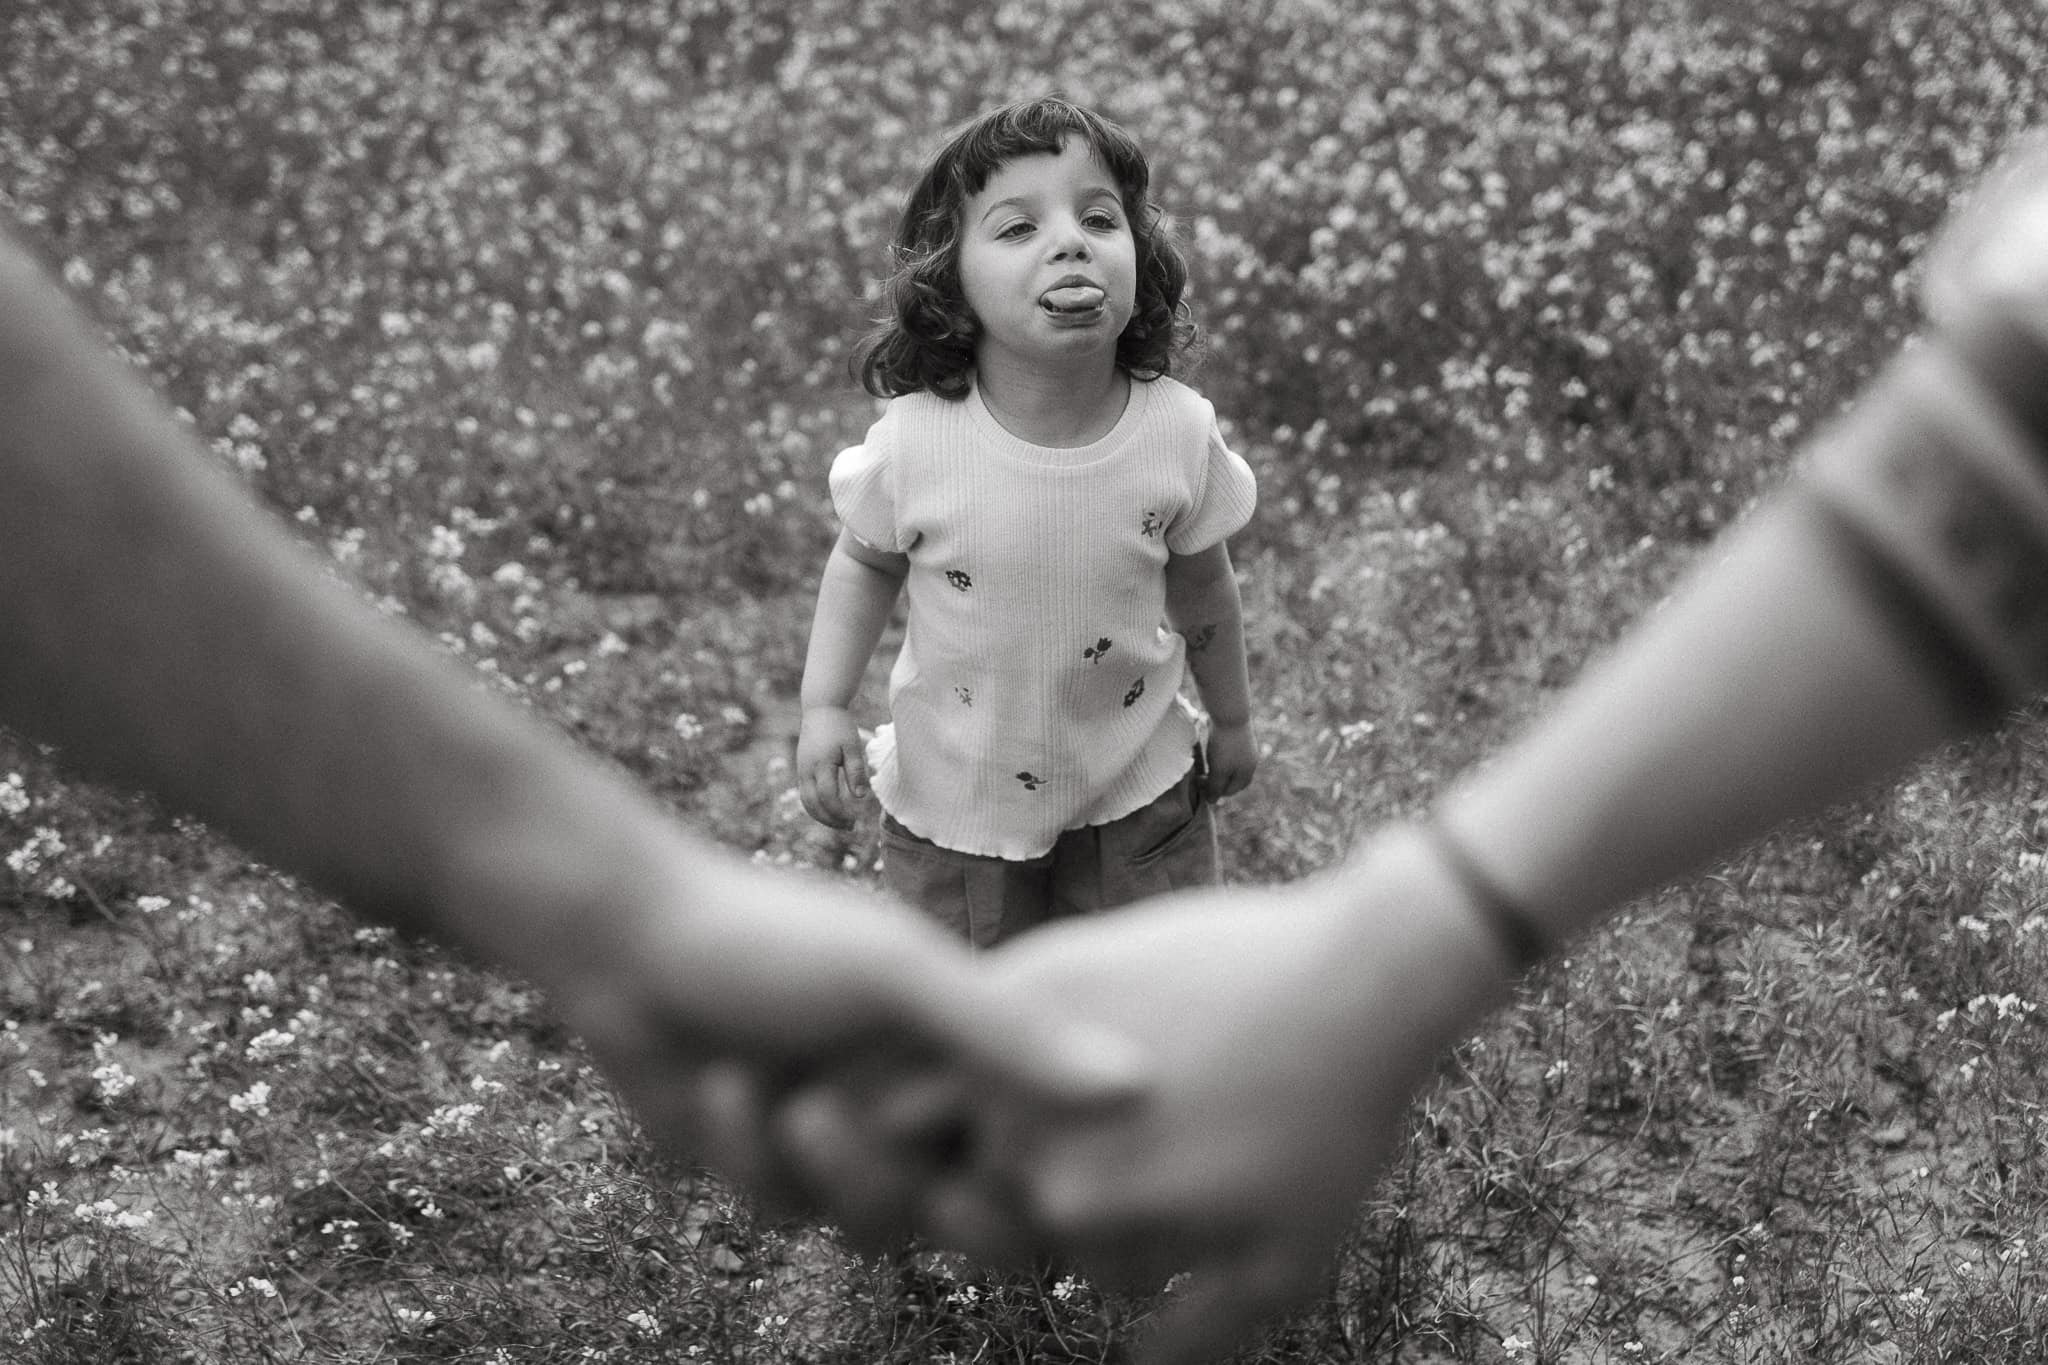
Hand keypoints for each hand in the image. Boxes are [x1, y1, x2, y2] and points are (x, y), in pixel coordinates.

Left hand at [540, 833, 1147, 1244]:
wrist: (626, 936)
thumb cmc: (775, 931)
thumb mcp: (898, 972)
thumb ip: (1007, 1037)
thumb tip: (1137, 1088)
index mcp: (970, 1047)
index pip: (1044, 1148)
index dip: (1031, 1178)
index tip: (989, 1165)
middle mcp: (919, 1099)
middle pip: (967, 1211)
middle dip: (916, 1183)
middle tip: (881, 1154)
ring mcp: (847, 1137)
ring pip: (875, 1222)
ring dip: (826, 1168)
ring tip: (785, 1099)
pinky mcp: (771, 1167)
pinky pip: (785, 1208)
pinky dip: (748, 1151)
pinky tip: (718, 1083)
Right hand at [797, 704, 869, 829]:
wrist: (820, 709)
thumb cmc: (840, 726)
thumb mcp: (852, 746)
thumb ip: (855, 771)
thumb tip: (860, 797)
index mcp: (820, 764)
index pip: (827, 797)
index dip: (840, 812)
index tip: (856, 819)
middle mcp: (806, 770)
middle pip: (813, 805)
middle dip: (830, 820)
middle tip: (850, 827)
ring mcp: (801, 770)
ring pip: (806, 802)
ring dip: (822, 816)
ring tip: (841, 823)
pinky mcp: (801, 769)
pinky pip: (805, 794)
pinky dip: (817, 806)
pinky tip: (832, 809)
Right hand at [944, 828, 1514, 1362]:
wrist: (1355, 981)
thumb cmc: (1328, 1125)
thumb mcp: (1284, 1261)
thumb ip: (1197, 1330)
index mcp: (1072, 1206)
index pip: (1044, 1244)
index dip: (1102, 1222)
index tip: (1176, 1178)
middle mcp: (1027, 1127)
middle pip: (998, 1175)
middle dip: (1054, 1163)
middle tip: (1159, 1121)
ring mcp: (1025, 1041)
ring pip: (980, 1102)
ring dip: (1023, 1100)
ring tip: (1143, 1074)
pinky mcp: (1040, 968)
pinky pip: (1000, 1025)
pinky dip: (1036, 1035)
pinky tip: (1132, 1024)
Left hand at [1198, 719, 1256, 800]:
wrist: (1230, 714)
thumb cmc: (1224, 745)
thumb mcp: (1218, 770)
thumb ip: (1215, 787)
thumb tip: (1212, 802)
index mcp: (1247, 772)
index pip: (1231, 790)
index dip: (1215, 792)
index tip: (1199, 785)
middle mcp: (1250, 761)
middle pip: (1232, 779)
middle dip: (1217, 781)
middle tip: (1200, 777)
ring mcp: (1247, 748)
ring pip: (1230, 765)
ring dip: (1217, 768)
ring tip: (1204, 764)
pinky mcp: (1240, 736)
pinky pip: (1229, 752)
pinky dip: (1219, 755)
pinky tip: (1210, 749)